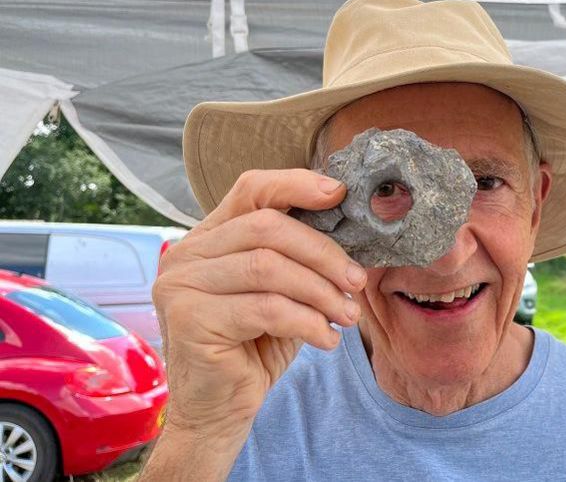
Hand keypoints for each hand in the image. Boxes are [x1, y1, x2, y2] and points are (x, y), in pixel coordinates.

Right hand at [146, 169, 365, 467]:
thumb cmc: (256, 346)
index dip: (297, 184)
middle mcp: (186, 254)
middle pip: (267, 227)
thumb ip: (300, 257)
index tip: (341, 195)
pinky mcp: (189, 320)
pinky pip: (265, 308)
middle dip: (323, 253)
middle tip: (357, 281)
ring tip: (347, 316)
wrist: (220, 410)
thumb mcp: (283, 292)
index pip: (252, 189)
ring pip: (268, 267)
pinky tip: (325, 339)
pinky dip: (307, 322)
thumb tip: (354, 226)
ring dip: (320, 291)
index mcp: (208, 237)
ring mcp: (181, 285)